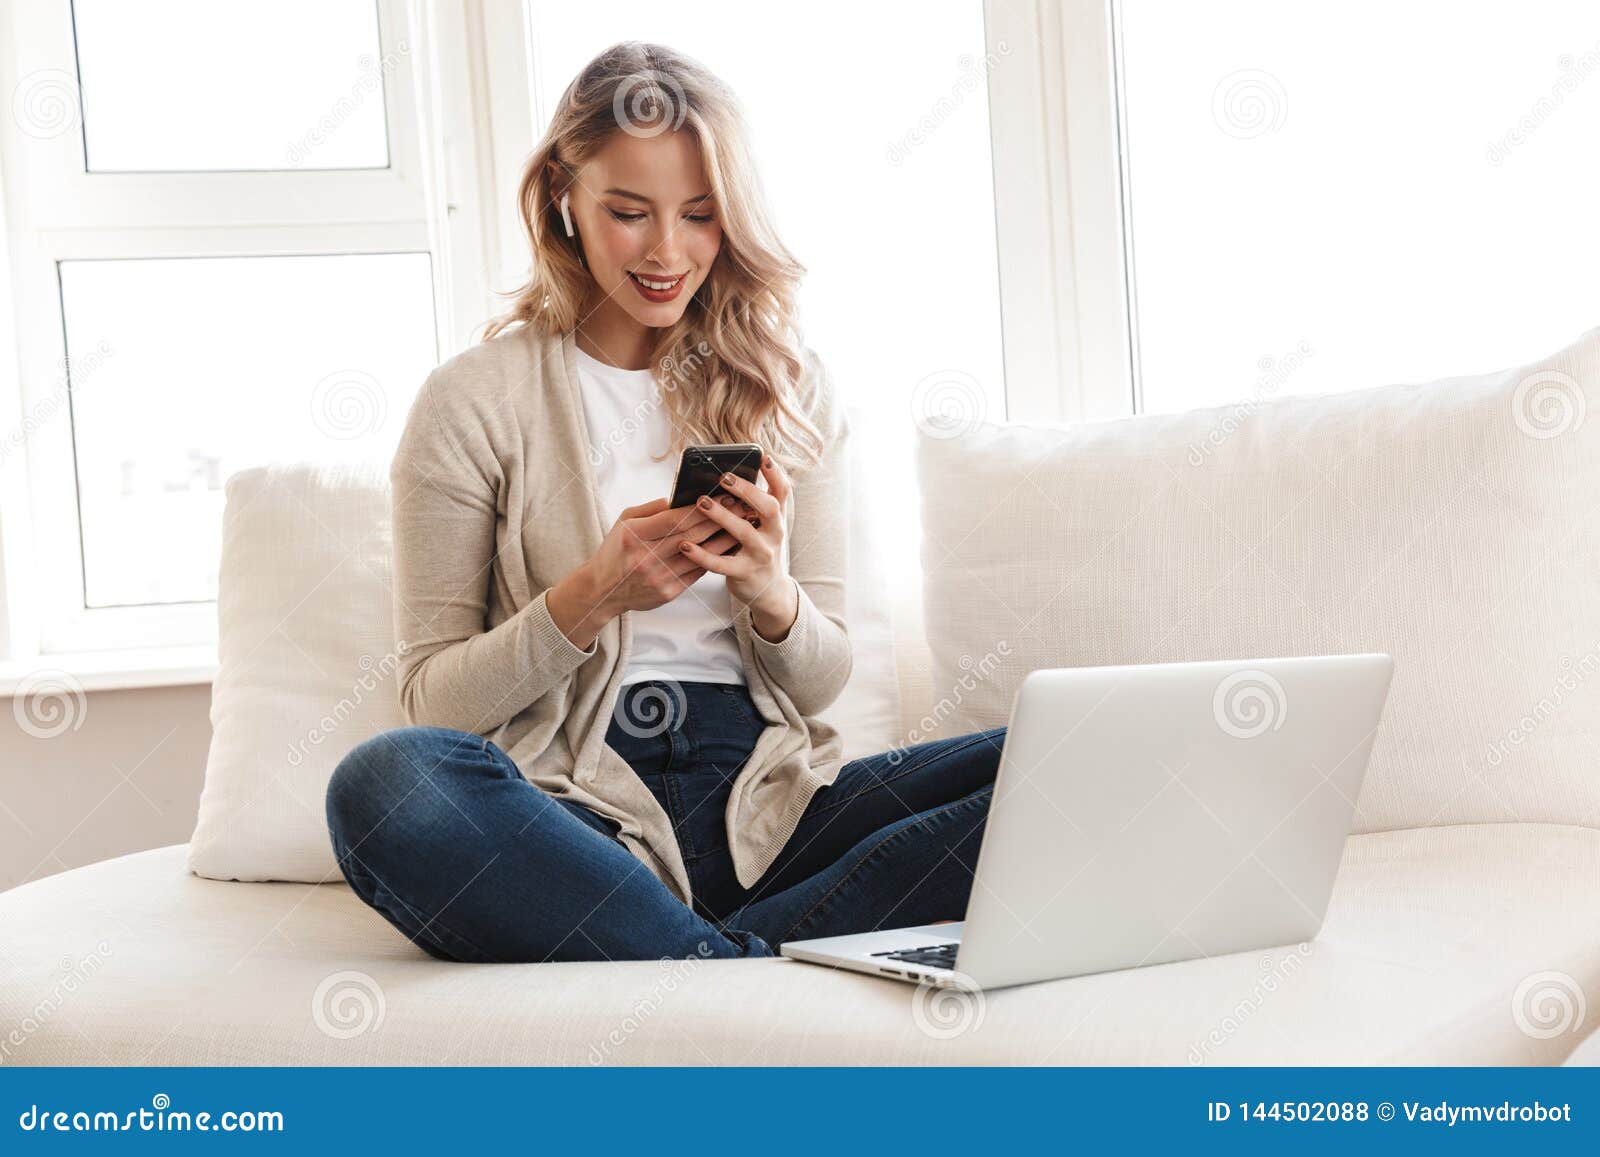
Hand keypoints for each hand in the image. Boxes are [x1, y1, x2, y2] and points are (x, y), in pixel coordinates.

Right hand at [586, 496, 749, 614]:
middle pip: (691, 535)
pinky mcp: (668, 592)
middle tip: (741, 505)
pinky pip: (698, 572)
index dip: (700, 507)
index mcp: (634, 536)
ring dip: (725, 538)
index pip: (674, 519)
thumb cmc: (616, 550)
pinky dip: (715, 557)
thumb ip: (652, 508)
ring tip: (743, 524)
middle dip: (719, 518)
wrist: (603, 590)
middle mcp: (646, 558)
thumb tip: (681, 497)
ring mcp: (659, 577)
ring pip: (700, 555)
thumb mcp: (625, 521)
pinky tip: (729, 546)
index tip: (721, 495)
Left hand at [675, 455, 797, 634]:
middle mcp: (774, 535)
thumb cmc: (758, 549)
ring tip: (701, 502)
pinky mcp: (744, 573)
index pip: (782, 492)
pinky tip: (685, 545)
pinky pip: (721, 563)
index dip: (775, 474)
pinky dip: (702, 554)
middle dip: (747, 491)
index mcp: (777, 519)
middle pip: (769, 508)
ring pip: (744, 532)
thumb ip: (752, 506)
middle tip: (724, 477)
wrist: (769, 590)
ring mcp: (761, 555)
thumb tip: (724, 479)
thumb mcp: (763, 526)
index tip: (763, 457)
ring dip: (722, 516)